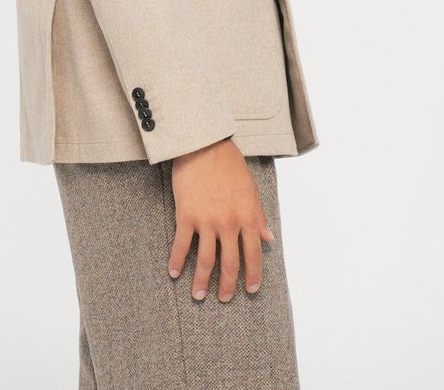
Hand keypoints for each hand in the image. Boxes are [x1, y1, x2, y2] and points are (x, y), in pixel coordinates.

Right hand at [167, 138, 274, 301]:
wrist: (204, 145)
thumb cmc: (230, 164)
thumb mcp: (251, 189)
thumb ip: (258, 216)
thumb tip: (269, 238)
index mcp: (247, 216)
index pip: (254, 253)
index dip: (253, 274)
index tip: (251, 289)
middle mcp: (228, 223)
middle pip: (229, 263)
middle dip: (227, 285)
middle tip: (224, 299)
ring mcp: (206, 220)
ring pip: (205, 260)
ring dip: (201, 281)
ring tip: (198, 295)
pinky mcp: (186, 215)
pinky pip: (182, 244)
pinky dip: (177, 261)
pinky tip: (174, 273)